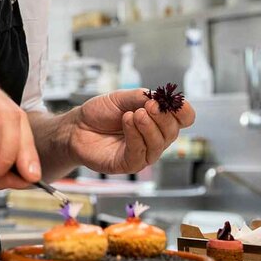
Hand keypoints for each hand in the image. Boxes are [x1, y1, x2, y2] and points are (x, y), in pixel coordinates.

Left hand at [67, 89, 194, 173]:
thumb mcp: (122, 98)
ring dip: (148, 127)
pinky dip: (135, 136)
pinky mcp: (128, 164)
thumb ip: (142, 96)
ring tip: (134, 114)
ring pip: (158, 144)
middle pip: (173, 132)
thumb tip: (158, 98)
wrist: (76, 126)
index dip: (184, 112)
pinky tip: (127, 122)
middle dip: (163, 117)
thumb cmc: (100, 113)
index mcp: (158, 121)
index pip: (183, 120)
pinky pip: (139, 153)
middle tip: (148, 106)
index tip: (175, 102)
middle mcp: (154, 139)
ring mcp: (143, 153)